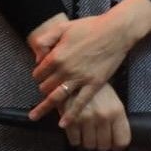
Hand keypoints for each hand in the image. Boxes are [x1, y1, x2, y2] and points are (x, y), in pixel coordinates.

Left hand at [31, 0, 150, 124]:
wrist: (116, 31)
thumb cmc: (90, 27)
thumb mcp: (63, 27)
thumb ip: (45, 40)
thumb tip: (37, 56)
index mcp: (56, 56)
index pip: (38, 73)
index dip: (38, 74)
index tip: (43, 74)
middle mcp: (65, 70)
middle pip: (45, 86)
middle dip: (43, 88)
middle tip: (47, 87)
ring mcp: (80, 79)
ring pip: (56, 97)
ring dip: (44, 107)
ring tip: (35, 116)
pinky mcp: (94, 84)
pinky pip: (80, 103)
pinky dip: (70, 115)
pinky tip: (63, 124)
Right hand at [64, 82, 130, 150]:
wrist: (76, 79)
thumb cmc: (97, 92)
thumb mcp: (113, 102)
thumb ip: (117, 120)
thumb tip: (117, 140)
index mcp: (117, 111)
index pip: (122, 140)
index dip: (118, 146)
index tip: (114, 146)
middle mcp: (103, 117)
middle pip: (104, 146)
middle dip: (102, 145)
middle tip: (99, 139)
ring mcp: (86, 119)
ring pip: (90, 145)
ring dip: (88, 142)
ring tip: (88, 133)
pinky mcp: (71, 121)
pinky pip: (75, 141)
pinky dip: (76, 139)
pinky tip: (78, 131)